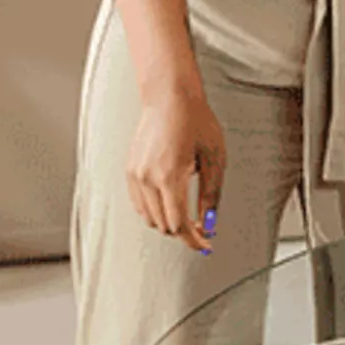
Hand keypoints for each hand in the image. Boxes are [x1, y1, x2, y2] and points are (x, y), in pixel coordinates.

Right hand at [125, 86, 225, 252]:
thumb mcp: (214, 158)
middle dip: (184, 232)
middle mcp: (147, 178)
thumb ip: (211, 194)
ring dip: (169, 223)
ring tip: (189, 216)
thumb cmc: (196, 122)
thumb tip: (209, 222)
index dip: (194, 240)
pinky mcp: (130, 170)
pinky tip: (170, 204)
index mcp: (170, 176)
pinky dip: (154, 211)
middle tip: (203, 229)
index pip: (179, 224)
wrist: (170, 98)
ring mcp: (135, 174)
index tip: (206, 246)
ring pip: (149, 218)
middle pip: (163, 225)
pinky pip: (139, 204)